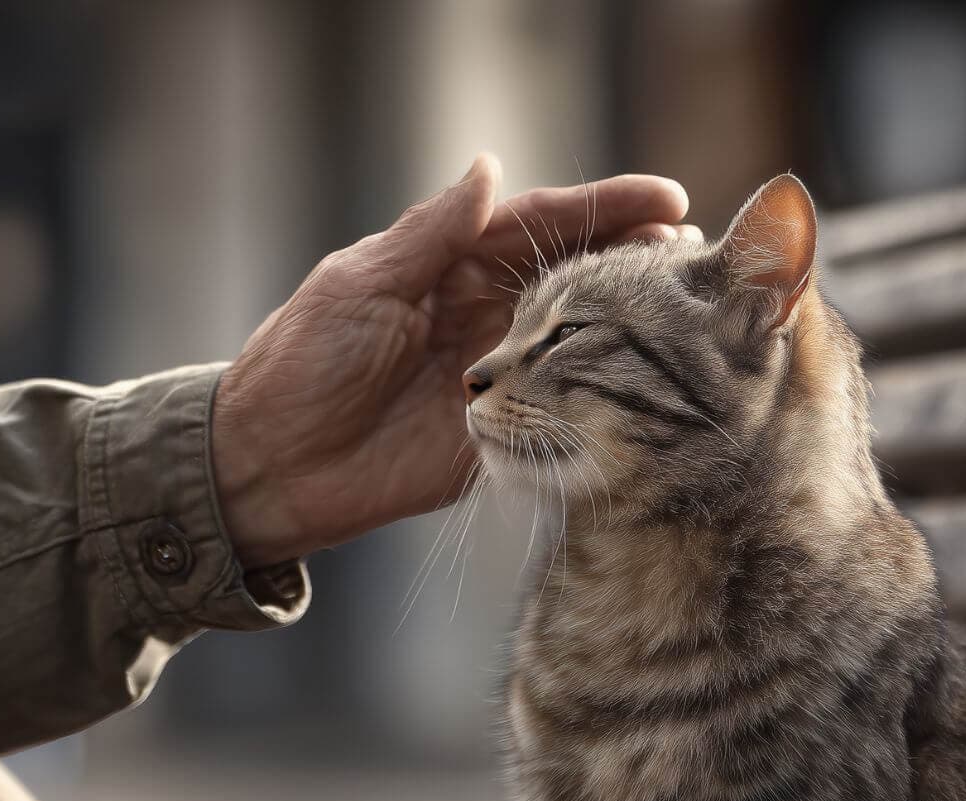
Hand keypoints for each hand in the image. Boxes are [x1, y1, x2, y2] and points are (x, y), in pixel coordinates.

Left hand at [211, 155, 690, 565]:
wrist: (270, 465)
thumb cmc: (299, 364)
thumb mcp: (358, 285)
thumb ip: (430, 235)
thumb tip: (491, 171)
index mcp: (448, 266)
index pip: (539, 224)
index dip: (602, 206)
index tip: (664, 196)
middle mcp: (482, 314)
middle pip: (575, 275)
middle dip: (635, 257)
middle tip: (695, 250)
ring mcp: (497, 376)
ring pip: (581, 339)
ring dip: (634, 322)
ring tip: (691, 305)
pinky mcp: (501, 436)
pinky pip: (564, 412)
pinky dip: (610, 396)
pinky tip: (657, 382)